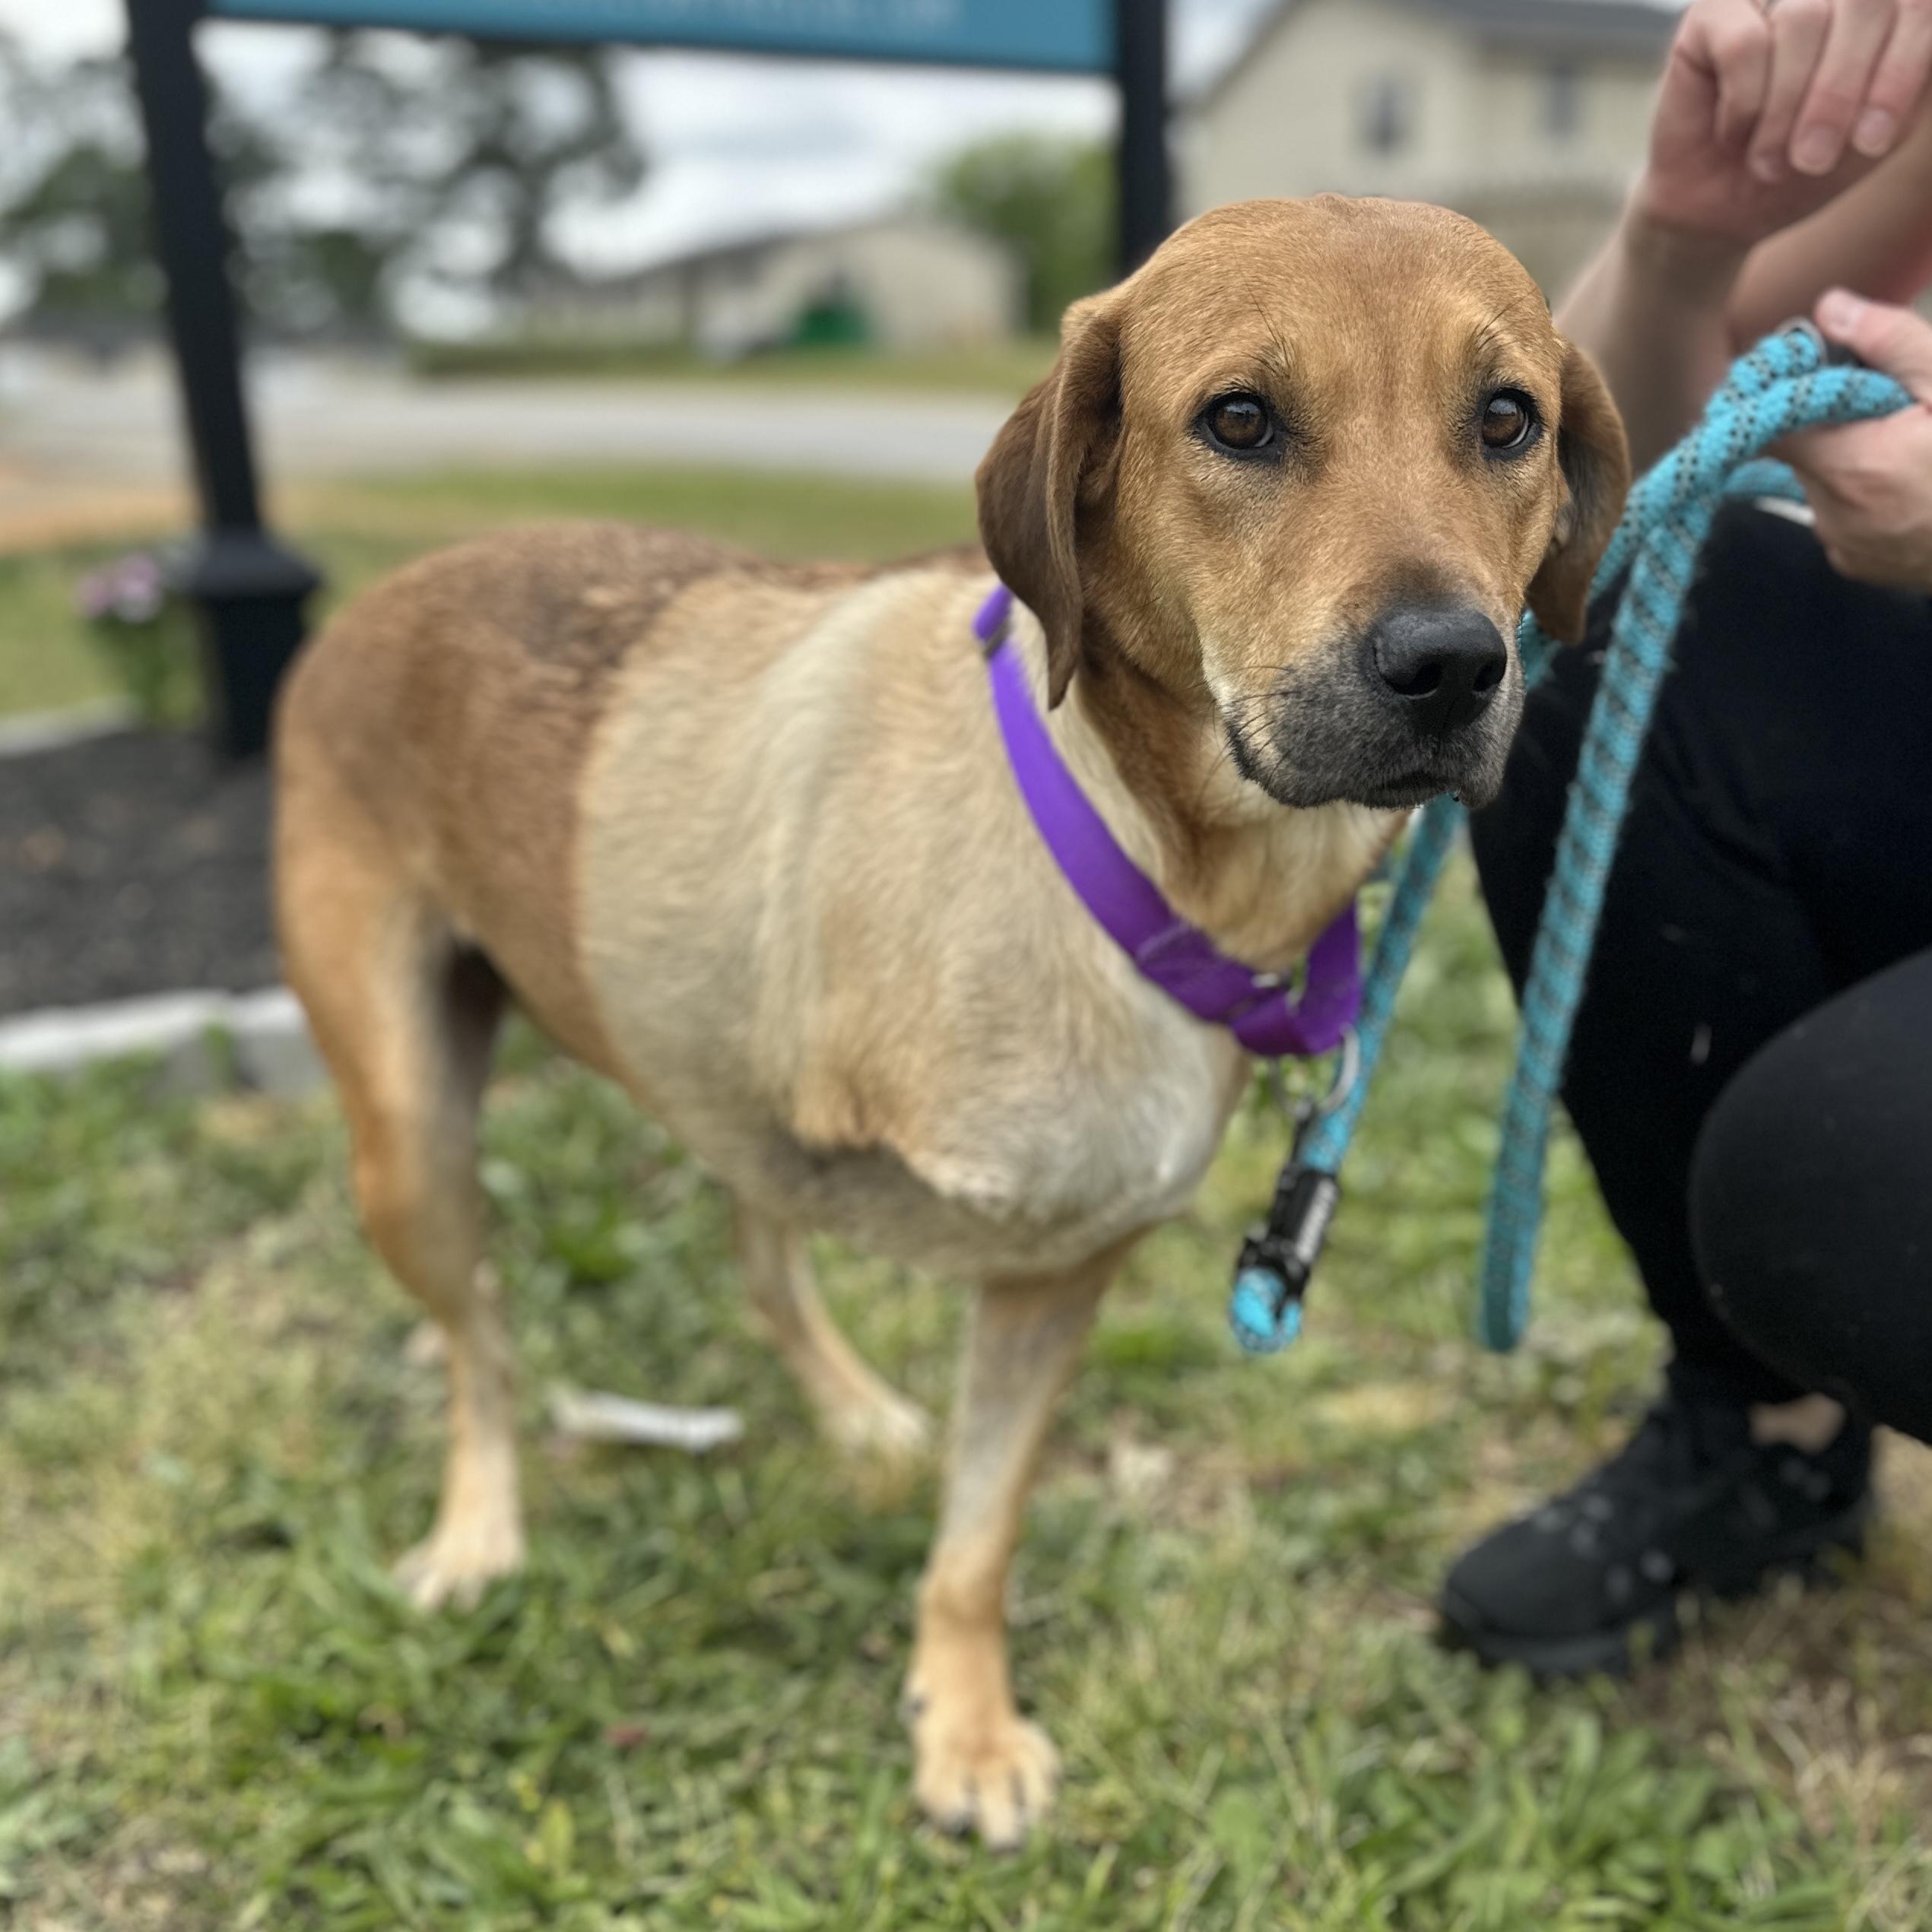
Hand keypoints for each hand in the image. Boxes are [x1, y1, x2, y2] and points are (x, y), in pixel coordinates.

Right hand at [1635, 0, 1931, 250]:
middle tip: (1814, 160)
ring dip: (1786, 111)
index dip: (1900, 69)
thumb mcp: (1880, 132)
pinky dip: (1743, 107)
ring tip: (1770, 162)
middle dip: (1841, 90)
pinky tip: (1733, 133)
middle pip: (1866, 1)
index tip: (1872, 143)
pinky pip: (1743, 45)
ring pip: (1802, 20)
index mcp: (1883, 10)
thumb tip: (1923, 26)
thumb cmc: (1808, 167)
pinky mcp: (1714, 12)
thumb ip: (1915, 81)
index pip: (1917, 7)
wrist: (1726, 210)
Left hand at [1781, 289, 1931, 589]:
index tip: (1813, 374)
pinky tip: (1910, 488)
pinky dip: (1865, 497)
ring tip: (1909, 450)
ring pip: (1823, 484)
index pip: (1770, 427)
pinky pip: (1842, 518)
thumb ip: (1892, 344)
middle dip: (1835, 424)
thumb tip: (1829, 307)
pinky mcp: (1855, 567)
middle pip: (1801, 452)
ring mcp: (1841, 547)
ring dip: (1853, 460)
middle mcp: (1830, 515)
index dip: (1783, 395)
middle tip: (1890, 409)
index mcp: (1850, 467)